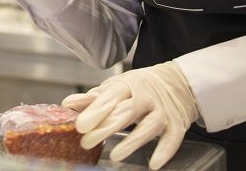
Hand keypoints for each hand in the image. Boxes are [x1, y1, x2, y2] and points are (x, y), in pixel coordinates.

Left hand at [62, 61, 198, 169]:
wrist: (178, 82)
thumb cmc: (140, 87)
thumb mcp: (117, 87)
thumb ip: (93, 98)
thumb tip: (68, 105)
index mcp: (128, 85)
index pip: (110, 97)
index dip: (95, 111)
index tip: (80, 125)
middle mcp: (146, 97)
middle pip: (126, 112)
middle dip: (106, 127)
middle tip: (87, 141)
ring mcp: (163, 111)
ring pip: (149, 125)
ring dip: (133, 141)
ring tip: (116, 155)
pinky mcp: (177, 125)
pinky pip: (172, 139)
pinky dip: (164, 151)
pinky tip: (154, 163)